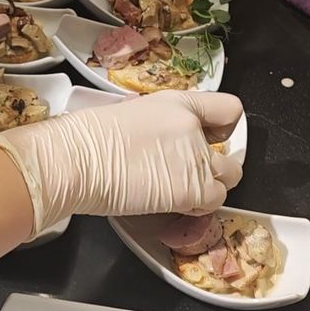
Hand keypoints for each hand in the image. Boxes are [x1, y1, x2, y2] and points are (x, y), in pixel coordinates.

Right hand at [0, 90, 243, 236]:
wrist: (77, 158)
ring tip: (178, 191)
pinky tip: (173, 204)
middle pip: (231, 155)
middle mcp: (194, 127)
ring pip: (226, 181)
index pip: (229, 110)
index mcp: (178, 102)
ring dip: (207, 189)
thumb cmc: (89, 137)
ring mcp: (196, 158)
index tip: (213, 140)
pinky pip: (212, 202)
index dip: (223, 130)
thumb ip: (162, 126)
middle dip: (215, 168)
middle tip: (190, 174)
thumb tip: (165, 144)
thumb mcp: (133, 114)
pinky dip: (197, 207)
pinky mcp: (192, 189)